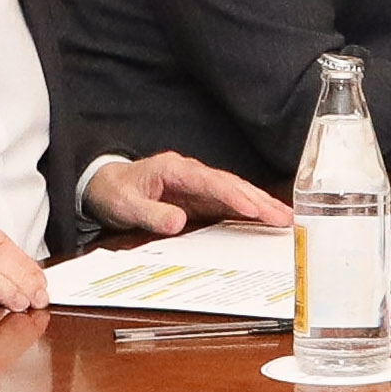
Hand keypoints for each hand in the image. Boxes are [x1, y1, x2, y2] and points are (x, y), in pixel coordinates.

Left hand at [79, 150, 286, 239]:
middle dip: (259, 200)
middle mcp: (191, 174)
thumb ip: (150, 213)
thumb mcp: (125, 205)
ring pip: (235, 192)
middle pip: (231, 185)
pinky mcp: (199, 197)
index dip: (233, 195)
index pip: (211, 182)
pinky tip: (266, 220)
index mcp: (175, 170)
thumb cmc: (114, 192)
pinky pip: (228, 203)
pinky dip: (248, 210)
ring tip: (285, 220)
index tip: (253, 208)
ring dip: (260, 205)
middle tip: (284, 217)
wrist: (104, 185)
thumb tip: (178, 221)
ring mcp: (197, 185)